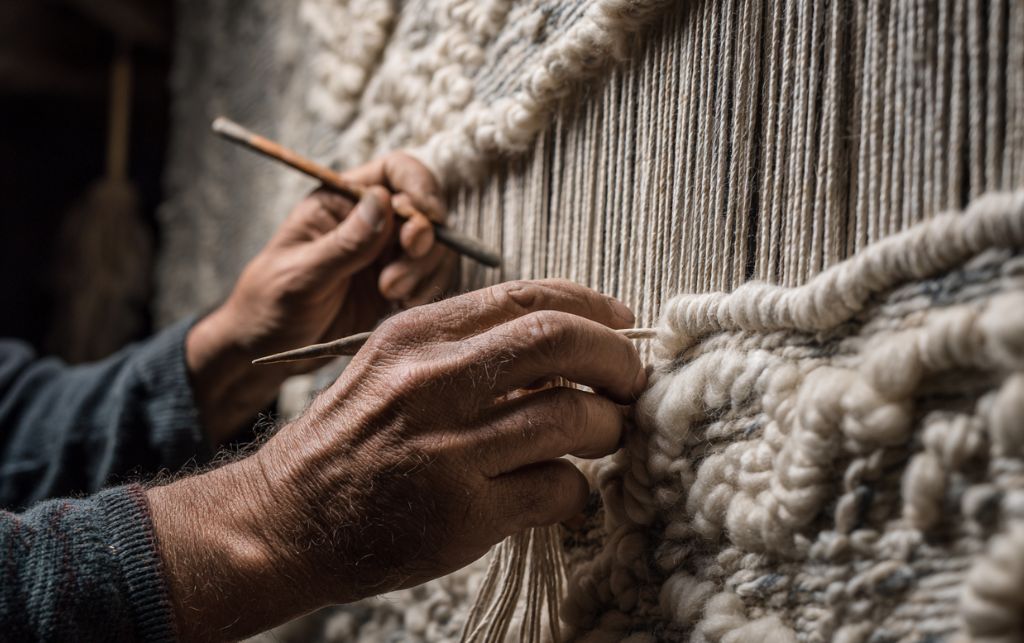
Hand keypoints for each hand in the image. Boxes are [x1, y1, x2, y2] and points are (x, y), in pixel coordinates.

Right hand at [147, 279, 644, 640]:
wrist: (286, 520)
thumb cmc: (351, 439)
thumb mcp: (393, 367)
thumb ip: (467, 347)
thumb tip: (565, 342)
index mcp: (416, 334)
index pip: (528, 297)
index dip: (591, 307)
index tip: (620, 323)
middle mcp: (431, 381)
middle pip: (559, 342)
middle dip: (616, 359)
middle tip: (630, 381)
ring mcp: (447, 448)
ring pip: (571, 417)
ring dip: (608, 427)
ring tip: (605, 435)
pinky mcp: (462, 513)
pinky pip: (558, 487)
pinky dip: (577, 488)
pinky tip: (563, 490)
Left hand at [185, 152, 457, 444]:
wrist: (266, 352)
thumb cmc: (269, 305)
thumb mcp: (301, 275)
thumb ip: (344, 243)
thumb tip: (382, 200)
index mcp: (340, 202)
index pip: (394, 171)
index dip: (419, 186)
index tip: (426, 219)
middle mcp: (369, 222)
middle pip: (423, 212)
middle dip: (422, 243)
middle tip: (392, 282)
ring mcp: (385, 255)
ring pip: (433, 248)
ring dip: (423, 271)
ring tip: (390, 297)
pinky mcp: (396, 286)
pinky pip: (430, 279)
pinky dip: (426, 291)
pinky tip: (399, 307)